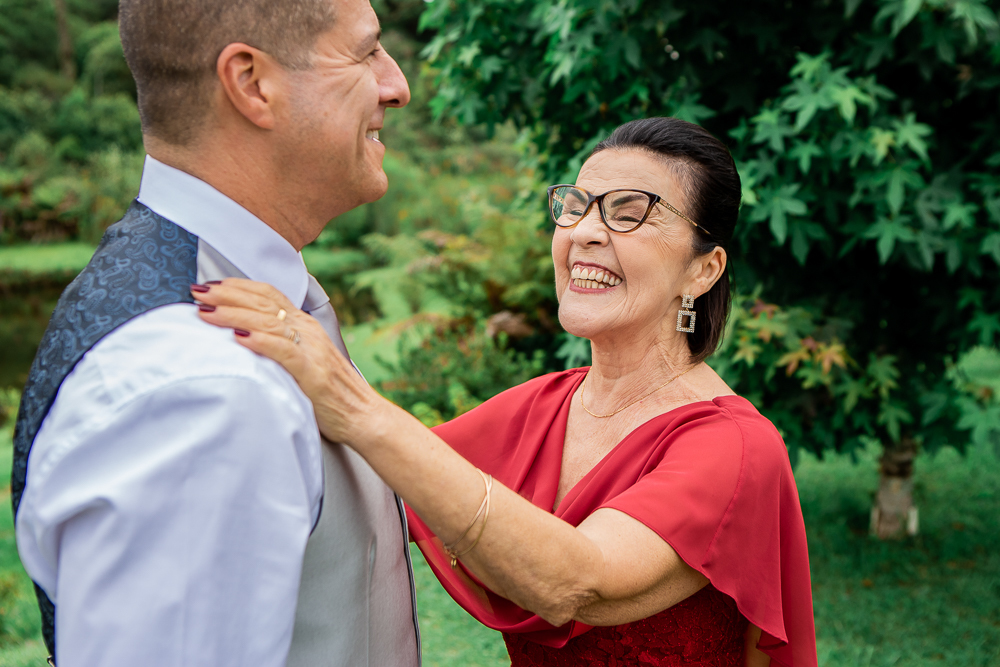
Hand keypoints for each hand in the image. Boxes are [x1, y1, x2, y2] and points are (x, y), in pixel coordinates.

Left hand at [192, 279, 387, 445]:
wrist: (363, 415)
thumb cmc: (330, 394)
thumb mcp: (303, 360)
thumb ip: (280, 346)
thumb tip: (244, 339)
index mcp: (305, 326)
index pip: (268, 295)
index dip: (237, 287)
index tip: (209, 286)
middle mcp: (308, 331)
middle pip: (263, 303)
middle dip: (227, 295)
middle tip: (197, 292)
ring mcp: (311, 349)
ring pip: (268, 322)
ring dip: (234, 314)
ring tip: (207, 312)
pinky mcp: (312, 372)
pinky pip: (283, 351)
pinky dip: (260, 341)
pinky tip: (239, 336)